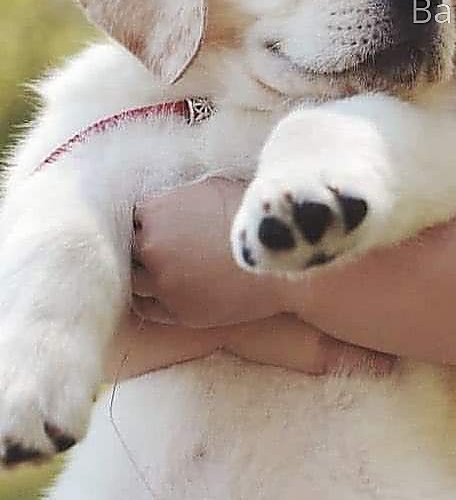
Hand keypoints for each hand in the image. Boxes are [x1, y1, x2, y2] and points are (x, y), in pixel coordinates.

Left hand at [132, 175, 285, 327]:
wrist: (282, 255)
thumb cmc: (254, 216)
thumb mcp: (215, 188)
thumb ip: (183, 197)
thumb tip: (172, 202)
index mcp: (158, 211)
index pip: (135, 216)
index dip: (150, 220)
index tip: (163, 224)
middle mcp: (152, 246)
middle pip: (130, 248)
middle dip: (145, 246)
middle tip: (166, 247)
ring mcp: (162, 282)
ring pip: (134, 279)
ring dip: (147, 273)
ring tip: (168, 270)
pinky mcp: (176, 311)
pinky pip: (146, 306)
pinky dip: (151, 298)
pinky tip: (163, 291)